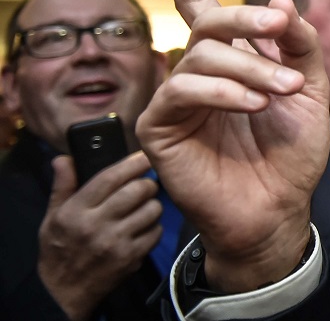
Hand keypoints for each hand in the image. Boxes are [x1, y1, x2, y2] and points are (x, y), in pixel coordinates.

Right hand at [38, 153, 161, 320]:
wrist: (62, 292)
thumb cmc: (59, 249)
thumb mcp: (52, 217)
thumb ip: (62, 186)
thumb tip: (63, 158)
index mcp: (76, 211)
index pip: (109, 178)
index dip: (131, 163)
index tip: (144, 156)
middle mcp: (97, 225)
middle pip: (137, 190)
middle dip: (146, 183)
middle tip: (145, 185)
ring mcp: (116, 242)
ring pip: (152, 210)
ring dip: (152, 205)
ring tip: (143, 208)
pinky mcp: (131, 258)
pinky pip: (156, 232)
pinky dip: (154, 227)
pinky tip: (143, 228)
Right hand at [136, 0, 329, 291]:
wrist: (283, 205)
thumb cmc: (293, 150)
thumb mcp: (313, 87)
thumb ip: (300, 42)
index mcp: (232, 57)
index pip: (200, 3)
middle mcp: (200, 71)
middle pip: (208, 21)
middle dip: (247, 19)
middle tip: (281, 29)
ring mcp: (177, 98)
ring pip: (202, 55)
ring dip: (251, 68)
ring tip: (284, 92)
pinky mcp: (160, 127)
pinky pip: (184, 90)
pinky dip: (224, 92)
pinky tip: (254, 106)